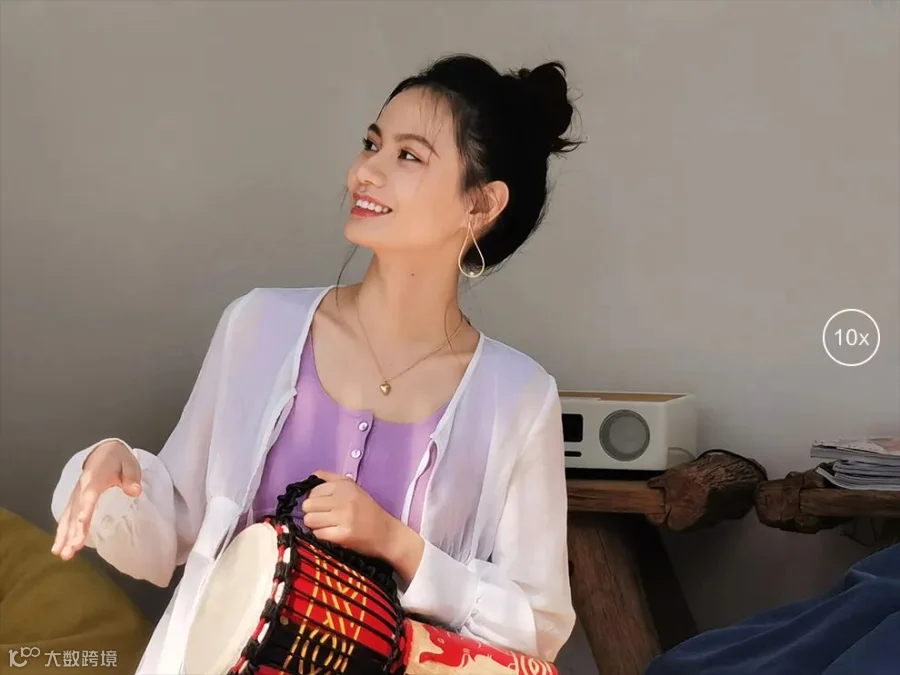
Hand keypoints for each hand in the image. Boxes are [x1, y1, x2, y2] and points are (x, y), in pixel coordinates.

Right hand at [51, 440, 141, 560]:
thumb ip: (131, 477)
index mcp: (95, 478)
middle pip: (76, 511)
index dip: (86, 508)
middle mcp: (81, 488)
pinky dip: (62, 532)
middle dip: (74, 531)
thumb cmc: (118, 459)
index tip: (83, 521)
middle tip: (71, 550)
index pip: (90, 495)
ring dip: (64, 536)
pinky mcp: (75, 501)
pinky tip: (58, 547)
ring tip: (61, 554)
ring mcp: (76, 495)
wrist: (102, 451)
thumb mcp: (129, 463)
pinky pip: (66, 517)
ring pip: (68, 517)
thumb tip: (135, 491)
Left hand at [301, 471, 424, 580]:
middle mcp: (343, 498)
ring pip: (309, 520)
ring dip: (315, 525)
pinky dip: (322, 535)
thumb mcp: (353, 487)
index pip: (312, 491)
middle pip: (307, 506)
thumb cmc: (367, 510)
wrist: (386, 533)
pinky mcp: (343, 534)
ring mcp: (344, 517)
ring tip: (328, 525)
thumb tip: (311, 477)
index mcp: (344, 485)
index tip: (323, 506)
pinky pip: (318, 534)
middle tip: (324, 517)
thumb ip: (331, 479)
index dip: (314, 500)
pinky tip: (333, 533)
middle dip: (312, 513)